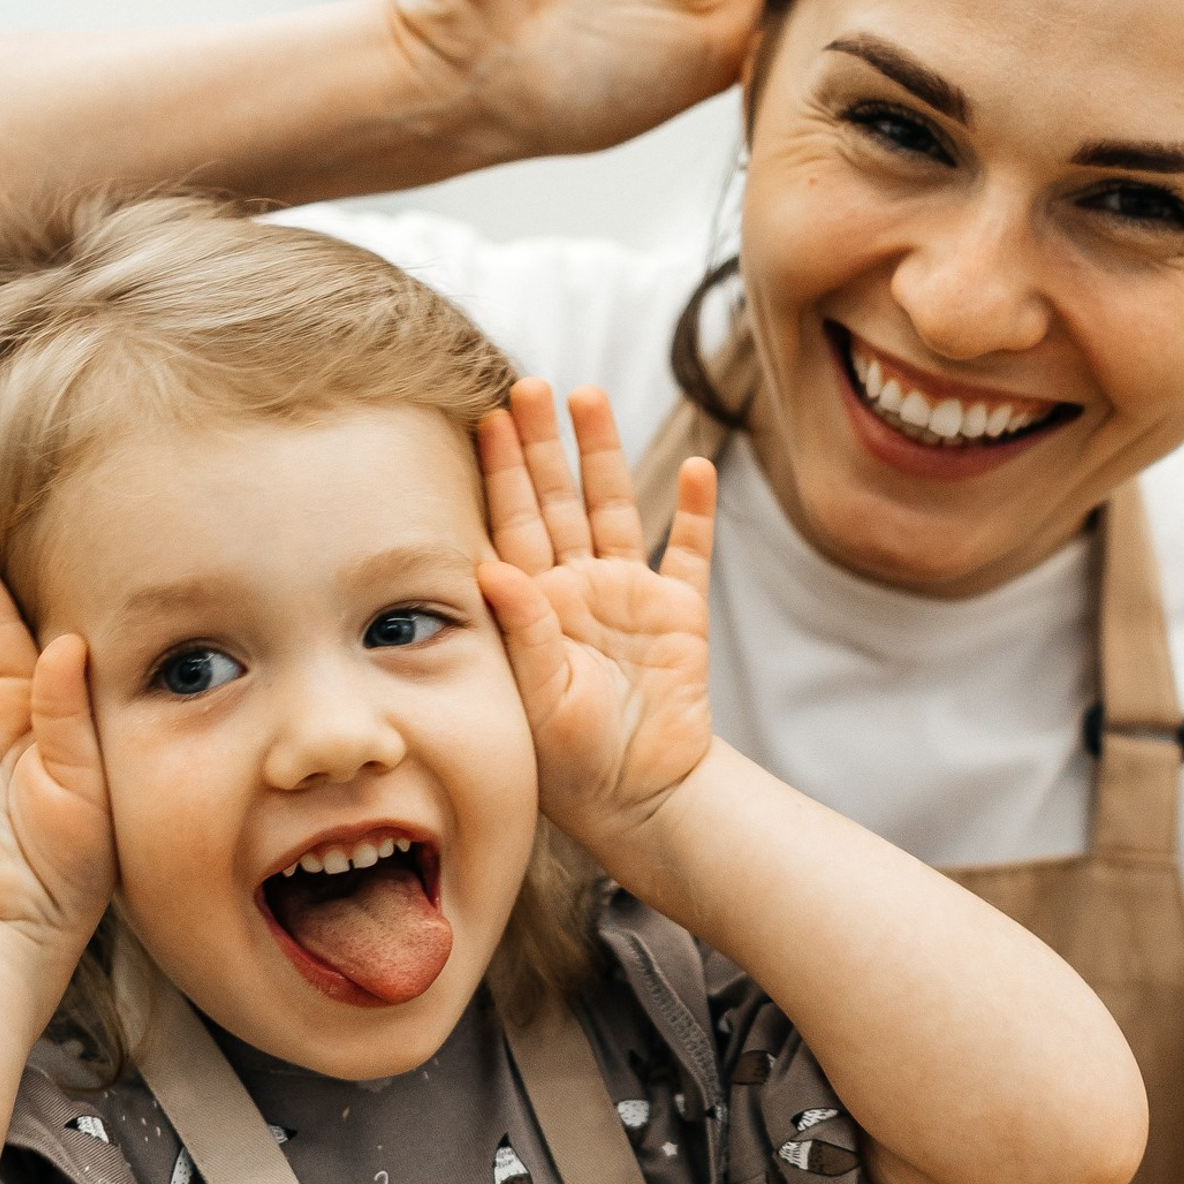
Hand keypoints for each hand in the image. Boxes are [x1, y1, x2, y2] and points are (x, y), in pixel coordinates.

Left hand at [477, 380, 716, 860]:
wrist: (639, 798)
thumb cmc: (572, 762)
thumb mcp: (537, 698)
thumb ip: (522, 630)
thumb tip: (490, 566)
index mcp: (533, 607)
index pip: (511, 523)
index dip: (500, 471)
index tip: (487, 418)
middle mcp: (576, 591)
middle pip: (557, 500)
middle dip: (542, 443)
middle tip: (529, 385)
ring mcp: (629, 598)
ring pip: (615, 508)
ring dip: (604, 455)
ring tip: (591, 397)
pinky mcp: (679, 616)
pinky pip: (689, 553)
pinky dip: (694, 512)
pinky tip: (696, 468)